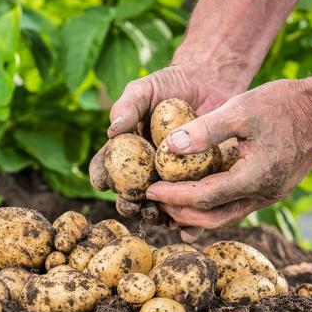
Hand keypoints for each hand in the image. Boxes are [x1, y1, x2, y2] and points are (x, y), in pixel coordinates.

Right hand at [89, 63, 237, 226]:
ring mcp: (171, 180)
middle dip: (129, 205)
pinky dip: (189, 222)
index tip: (104, 182)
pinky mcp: (197, 184)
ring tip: (160, 215)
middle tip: (134, 204)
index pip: (105, 169)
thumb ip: (127, 107)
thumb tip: (113, 131)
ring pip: (158, 207)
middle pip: (129, 196)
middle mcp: (144, 171)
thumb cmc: (169, 84)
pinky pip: (191, 207)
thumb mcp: (144, 89)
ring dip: (156, 216)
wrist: (210, 82)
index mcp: (125, 153)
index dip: (101, 178)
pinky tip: (189, 228)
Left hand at [146, 78, 311, 227]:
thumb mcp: (242, 108)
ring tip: (168, 204)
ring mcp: (269, 195)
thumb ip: (206, 129)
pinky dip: (211, 207)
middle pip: (212, 217)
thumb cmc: (284, 103)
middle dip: (180, 212)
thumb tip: (169, 147)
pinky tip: (194, 200)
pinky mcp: (271, 190)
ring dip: (195, 214)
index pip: (204, 197)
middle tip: (154, 200)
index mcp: (256, 176)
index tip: (149, 189)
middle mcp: (264, 194)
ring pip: (225, 217)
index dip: (173, 196)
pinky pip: (235, 207)